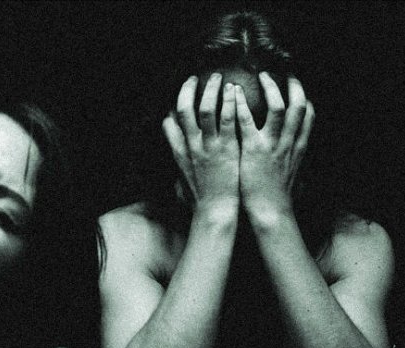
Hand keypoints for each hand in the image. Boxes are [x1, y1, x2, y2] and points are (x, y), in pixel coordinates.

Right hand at [163, 74, 239, 219]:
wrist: (216, 212)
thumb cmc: (202, 202)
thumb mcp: (182, 184)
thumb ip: (179, 170)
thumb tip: (175, 170)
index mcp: (180, 154)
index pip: (169, 124)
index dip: (172, 109)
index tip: (178, 100)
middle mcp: (192, 146)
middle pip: (184, 109)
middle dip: (188, 90)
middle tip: (196, 79)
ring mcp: (209, 145)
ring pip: (206, 108)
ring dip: (211, 90)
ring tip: (218, 78)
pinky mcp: (227, 148)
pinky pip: (227, 118)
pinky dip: (230, 102)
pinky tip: (235, 91)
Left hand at [236, 73, 314, 218]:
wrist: (270, 213)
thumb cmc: (275, 198)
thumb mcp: (289, 176)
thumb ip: (288, 161)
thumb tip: (288, 157)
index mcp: (297, 149)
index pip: (308, 118)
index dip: (306, 101)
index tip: (300, 90)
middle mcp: (289, 143)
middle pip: (299, 107)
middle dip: (295, 86)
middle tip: (287, 73)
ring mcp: (272, 145)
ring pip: (279, 107)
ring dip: (272, 88)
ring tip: (263, 75)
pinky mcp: (253, 149)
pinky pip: (248, 120)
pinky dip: (241, 104)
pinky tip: (233, 92)